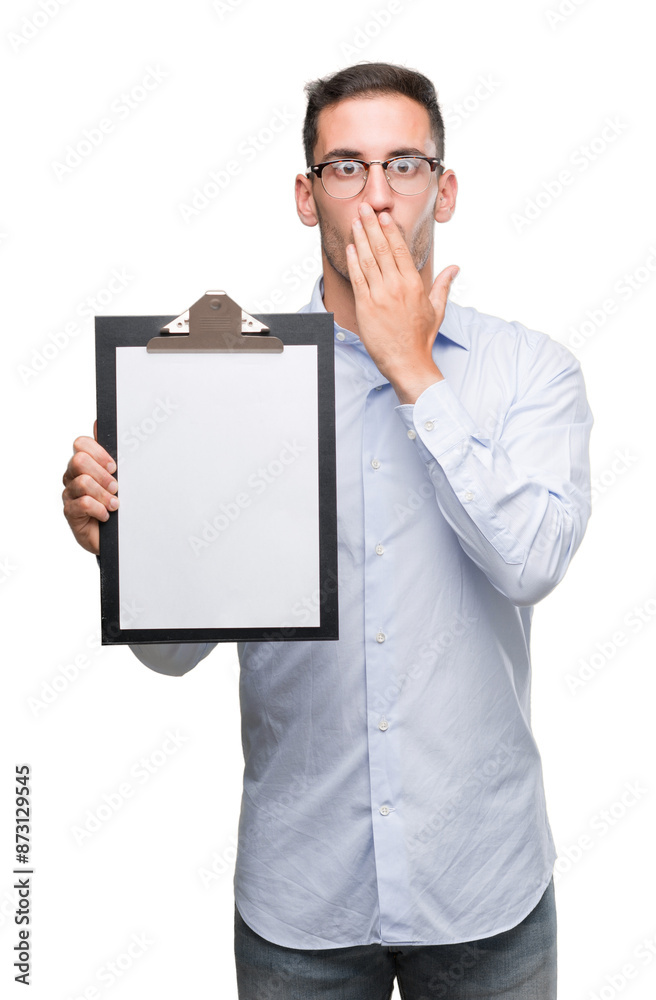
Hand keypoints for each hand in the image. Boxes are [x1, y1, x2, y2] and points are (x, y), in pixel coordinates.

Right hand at [62, 421, 118, 554]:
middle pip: (78, 460)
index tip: (114, 466)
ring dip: (103, 495)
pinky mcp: (70, 512)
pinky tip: (105, 516)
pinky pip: (82, 503)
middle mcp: (73, 476)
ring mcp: (70, 494)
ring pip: (82, 483)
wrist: (118, 535)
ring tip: (114, 505)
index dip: (99, 453)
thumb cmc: (117, 503)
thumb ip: (110, 451)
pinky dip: (99, 510)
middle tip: (115, 487)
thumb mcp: (120, 476)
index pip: (81, 444)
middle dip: (102, 474)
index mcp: (85, 463)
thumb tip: (99, 422)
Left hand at [345, 202, 459, 402]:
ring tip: (354, 221)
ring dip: (360, 238)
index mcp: (414, 283)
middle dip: (371, 225)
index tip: (383, 215)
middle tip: (364, 208)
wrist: (408, 362)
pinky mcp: (366, 307)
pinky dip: (353, 261)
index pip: (400, 249)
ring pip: (368, 260)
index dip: (390, 230)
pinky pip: (358, 279)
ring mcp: (380, 296)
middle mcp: (396, 286)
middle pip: (382, 249)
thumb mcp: (437, 309)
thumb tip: (455, 268)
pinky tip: (350, 247)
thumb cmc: (421, 338)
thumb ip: (444, 285)